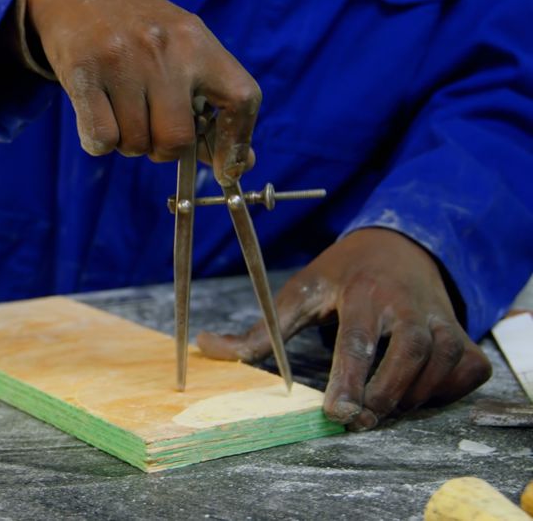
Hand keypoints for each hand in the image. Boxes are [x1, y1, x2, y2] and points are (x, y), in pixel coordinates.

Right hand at [26, 0, 259, 184]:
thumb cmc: (137, 35)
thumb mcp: (181, 52)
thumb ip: (211, 105)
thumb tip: (240, 165)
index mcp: (197, 41)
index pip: (241, 99)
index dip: (236, 143)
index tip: (227, 169)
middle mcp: (163, 47)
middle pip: (177, 138)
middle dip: (163, 150)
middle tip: (151, 131)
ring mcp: (122, 59)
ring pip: (135, 143)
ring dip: (127, 143)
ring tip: (120, 112)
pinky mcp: (84, 72)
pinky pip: (101, 139)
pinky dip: (98, 143)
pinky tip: (97, 118)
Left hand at [197, 228, 491, 430]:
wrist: (400, 248)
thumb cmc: (343, 276)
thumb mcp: (301, 292)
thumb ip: (260, 329)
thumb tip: (204, 347)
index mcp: (364, 292)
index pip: (359, 339)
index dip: (349, 378)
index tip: (337, 412)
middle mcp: (409, 304)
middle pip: (407, 356)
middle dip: (382, 394)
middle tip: (355, 420)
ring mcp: (442, 320)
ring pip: (437, 369)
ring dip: (408, 398)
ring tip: (376, 409)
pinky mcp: (463, 336)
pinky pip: (463, 373)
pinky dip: (443, 391)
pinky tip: (412, 393)